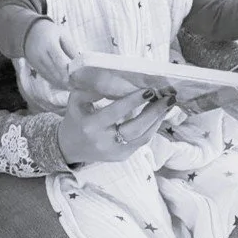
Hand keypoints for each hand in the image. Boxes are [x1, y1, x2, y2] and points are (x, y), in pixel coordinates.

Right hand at [23, 18, 75, 87]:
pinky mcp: (34, 66)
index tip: (75, 78)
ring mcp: (36, 61)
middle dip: (65, 80)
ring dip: (60, 83)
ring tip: (71, 87)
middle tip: (76, 86)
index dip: (67, 70)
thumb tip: (79, 63)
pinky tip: (62, 85)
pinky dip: (54, 81)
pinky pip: (44, 76)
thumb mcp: (62, 35)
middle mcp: (41, 54)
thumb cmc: (50, 31)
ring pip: (49, 75)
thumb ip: (71, 48)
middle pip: (54, 70)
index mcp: (49, 44)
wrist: (29, 31)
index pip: (59, 60)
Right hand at [58, 88, 173, 164]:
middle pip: (135, 128)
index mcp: (91, 125)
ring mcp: (115, 152)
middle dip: (154, 112)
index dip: (134, 101)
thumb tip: (118, 80)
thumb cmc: (75, 118)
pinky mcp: (122, 157)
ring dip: (158, 120)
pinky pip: (141, 142)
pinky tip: (158, 115)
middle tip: (168, 98)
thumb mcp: (77, 100)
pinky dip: (152, 127)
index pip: (116, 111)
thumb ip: (94, 89)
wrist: (69, 147)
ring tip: (168, 104)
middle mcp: (104, 141)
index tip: (149, 90)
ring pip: (143, 137)